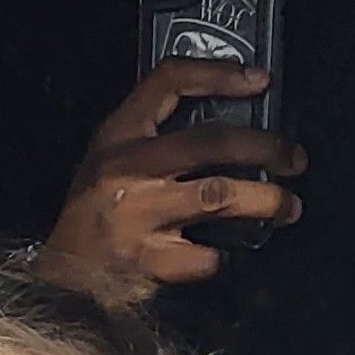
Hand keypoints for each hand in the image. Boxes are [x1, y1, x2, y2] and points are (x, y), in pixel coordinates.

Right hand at [43, 61, 304, 301]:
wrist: (60, 280)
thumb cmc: (92, 216)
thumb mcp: (109, 161)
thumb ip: (154, 138)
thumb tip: (232, 128)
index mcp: (118, 136)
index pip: (170, 81)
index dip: (220, 74)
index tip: (262, 81)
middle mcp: (128, 169)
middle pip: (212, 141)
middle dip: (265, 147)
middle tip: (294, 159)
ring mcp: (137, 216)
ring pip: (219, 195)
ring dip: (265, 200)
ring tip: (288, 207)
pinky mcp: (147, 261)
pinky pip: (204, 255)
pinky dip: (220, 256)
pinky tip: (221, 255)